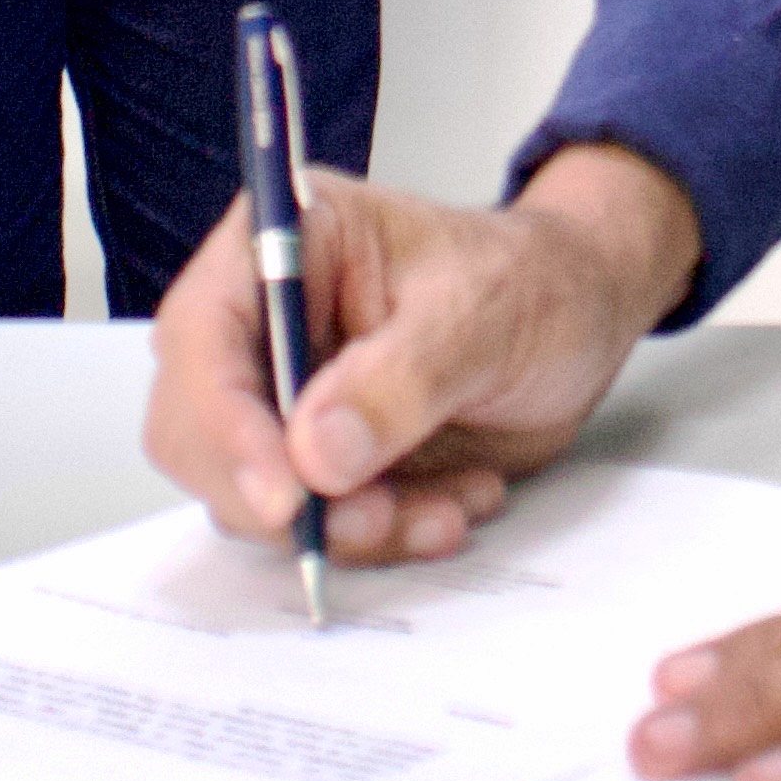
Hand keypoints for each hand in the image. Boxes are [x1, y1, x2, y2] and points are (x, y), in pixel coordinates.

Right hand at [144, 142, 697, 565]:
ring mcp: (288, 397)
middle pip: (198, 429)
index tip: (285, 495)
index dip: (224, 421)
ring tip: (440, 509)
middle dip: (280, 494)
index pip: (202, 335)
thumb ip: (401, 378)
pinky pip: (315, 527)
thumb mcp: (484, 314)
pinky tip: (452, 503)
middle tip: (372, 517)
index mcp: (286, 244)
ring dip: (342, 526)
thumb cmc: (534, 281)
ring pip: (253, 494)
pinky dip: (381, 536)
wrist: (582, 321)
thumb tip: (315, 452)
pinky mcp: (321, 460)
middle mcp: (266, 322)